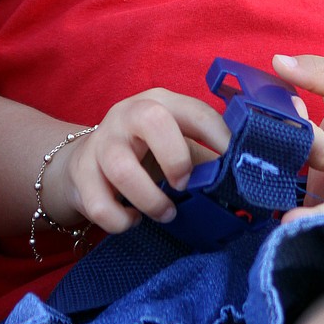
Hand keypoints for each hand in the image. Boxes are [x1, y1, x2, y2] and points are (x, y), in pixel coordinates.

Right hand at [50, 89, 230, 234]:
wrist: (85, 163)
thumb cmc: (144, 154)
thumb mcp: (174, 145)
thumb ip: (204, 159)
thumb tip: (243, 182)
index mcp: (161, 103)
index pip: (195, 111)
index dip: (219, 138)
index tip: (235, 166)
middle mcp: (129, 113)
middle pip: (153, 120)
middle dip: (175, 157)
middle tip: (183, 185)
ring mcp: (102, 141)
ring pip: (122, 168)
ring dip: (150, 200)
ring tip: (165, 213)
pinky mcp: (81, 173)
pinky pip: (100, 204)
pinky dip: (121, 221)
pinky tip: (132, 219)